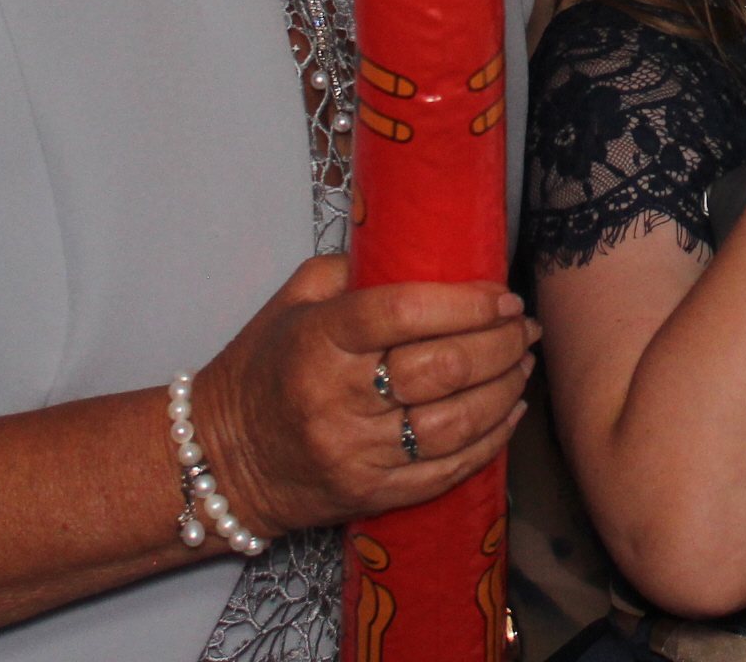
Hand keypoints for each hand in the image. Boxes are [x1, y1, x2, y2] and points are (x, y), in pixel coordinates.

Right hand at [189, 255, 538, 539]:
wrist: (220, 461)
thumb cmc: (263, 369)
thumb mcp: (292, 302)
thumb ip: (351, 270)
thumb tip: (422, 249)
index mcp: (317, 340)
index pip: (403, 313)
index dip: (466, 303)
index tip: (504, 297)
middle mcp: (336, 399)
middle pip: (440, 368)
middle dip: (499, 345)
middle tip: (524, 328)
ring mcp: (355, 452)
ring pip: (453, 423)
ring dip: (504, 390)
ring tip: (523, 364)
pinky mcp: (370, 495)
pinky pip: (445, 472)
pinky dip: (490, 442)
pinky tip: (509, 413)